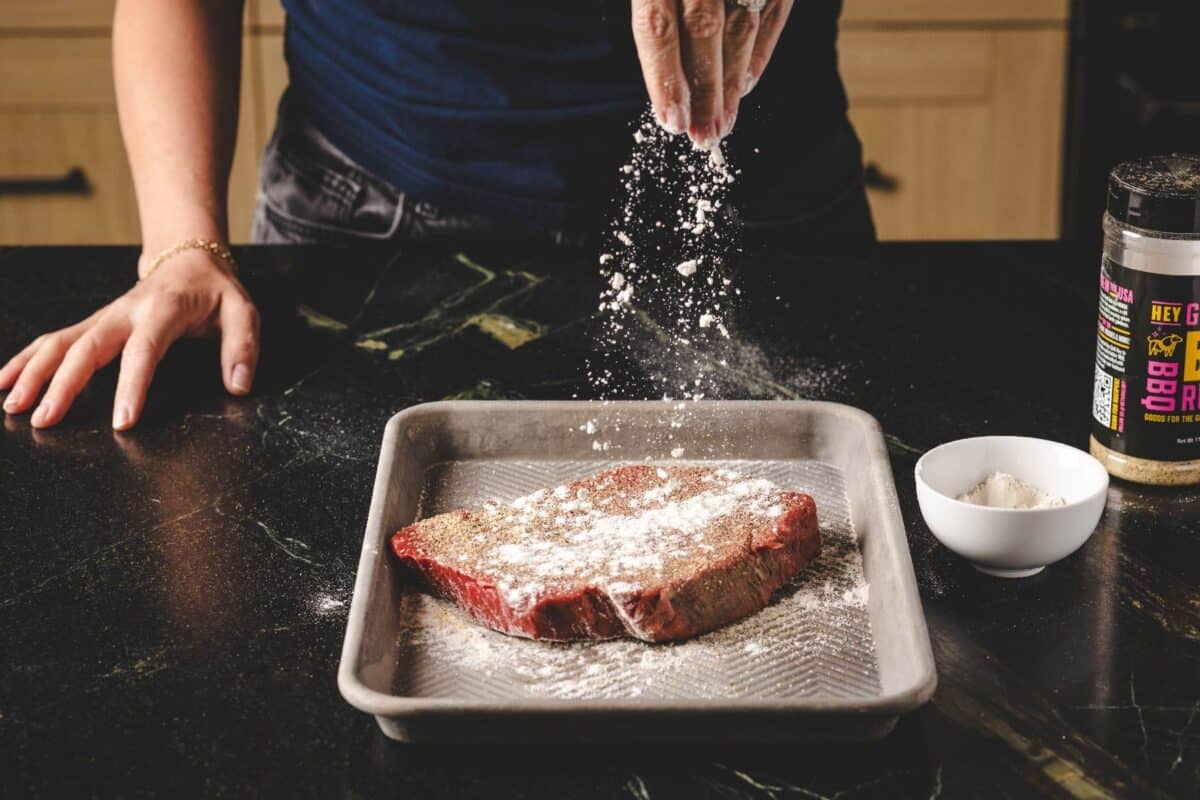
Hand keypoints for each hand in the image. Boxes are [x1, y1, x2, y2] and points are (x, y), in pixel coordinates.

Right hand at [0, 251, 259, 429]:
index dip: (131, 386)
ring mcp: (103, 317)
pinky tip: (4, 382)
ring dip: (33, 373)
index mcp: (162, 311)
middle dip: (62, 384)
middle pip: (86, 347)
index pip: (143, 351)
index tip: (122, 421)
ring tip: (12, 406)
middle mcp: (124, 312)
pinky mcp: (92, 324)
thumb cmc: (216, 291)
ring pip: (59, 342)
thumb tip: (239, 385)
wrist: (190, 258)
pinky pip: (53, 341)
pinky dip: (26, 360)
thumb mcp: (243, 312)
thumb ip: (243, 347)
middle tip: (44, 419)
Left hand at [631, 0, 791, 145]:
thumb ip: (657, 16)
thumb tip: (668, 83)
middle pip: (703, 30)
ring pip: (741, 28)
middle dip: (705, 90)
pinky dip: (759, 55)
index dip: (666, 78)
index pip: (658, 26)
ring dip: (732, 83)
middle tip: (703, 135)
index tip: (673, 121)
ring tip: (723, 123)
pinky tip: (745, 86)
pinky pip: (772, 14)